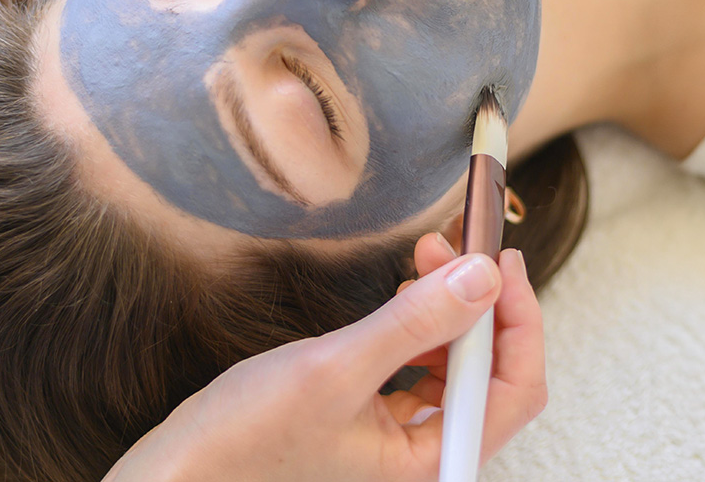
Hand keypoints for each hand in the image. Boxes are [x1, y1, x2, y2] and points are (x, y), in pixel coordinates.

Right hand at [105, 237, 546, 481]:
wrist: (187, 466)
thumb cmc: (248, 436)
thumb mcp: (335, 368)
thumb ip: (414, 323)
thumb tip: (482, 278)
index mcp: (430, 460)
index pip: (514, 388)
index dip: (518, 317)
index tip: (500, 257)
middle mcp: (425, 453)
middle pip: (492, 374)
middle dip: (480, 303)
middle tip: (454, 244)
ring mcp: (400, 436)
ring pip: (457, 366)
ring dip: (450, 308)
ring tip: (423, 259)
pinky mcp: (374, 418)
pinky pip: (421, 367)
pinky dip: (420, 325)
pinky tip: (402, 296)